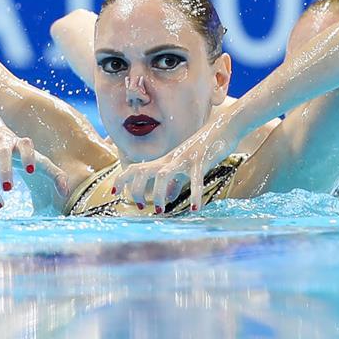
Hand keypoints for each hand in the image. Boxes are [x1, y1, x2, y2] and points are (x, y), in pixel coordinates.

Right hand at [0, 125, 68, 208]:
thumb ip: (54, 173)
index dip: (28, 156)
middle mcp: (3, 143)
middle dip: (5, 172)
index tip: (31, 171)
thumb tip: (66, 193)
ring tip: (0, 205)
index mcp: (21, 143)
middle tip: (9, 189)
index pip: (26, 146)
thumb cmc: (19, 150)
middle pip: (3, 157)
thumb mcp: (37, 158)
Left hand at [113, 114, 234, 212]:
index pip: (136, 168)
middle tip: (141, 206)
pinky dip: (195, 194)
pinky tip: (196, 208)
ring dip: (158, 194)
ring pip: (162, 175)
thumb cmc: (205, 148)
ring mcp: (184, 159)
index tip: (114, 194)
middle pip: (142, 170)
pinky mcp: (200, 161)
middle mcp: (171, 159)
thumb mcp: (187, 168)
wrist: (224, 127)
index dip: (122, 180)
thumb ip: (176, 182)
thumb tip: (168, 198)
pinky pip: (195, 179)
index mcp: (165, 161)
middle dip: (135, 189)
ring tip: (161, 211)